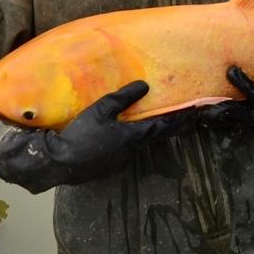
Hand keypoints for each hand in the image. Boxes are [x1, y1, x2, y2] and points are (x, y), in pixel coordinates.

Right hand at [0, 81, 200, 193]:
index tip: (197, 114)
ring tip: (151, 123)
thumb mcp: (101, 109)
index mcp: (133, 136)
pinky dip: (127, 143)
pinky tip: (120, 137)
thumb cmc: (80, 134)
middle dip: (168, 126)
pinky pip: (122, 152)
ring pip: (138, 144)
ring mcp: (120, 162)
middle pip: (154, 136)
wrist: (57, 163)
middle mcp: (131, 151)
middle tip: (184, 118)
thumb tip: (145, 86)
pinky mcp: (108, 168)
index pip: (164, 126)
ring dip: (146, 135)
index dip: (181, 119)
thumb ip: (124, 97)